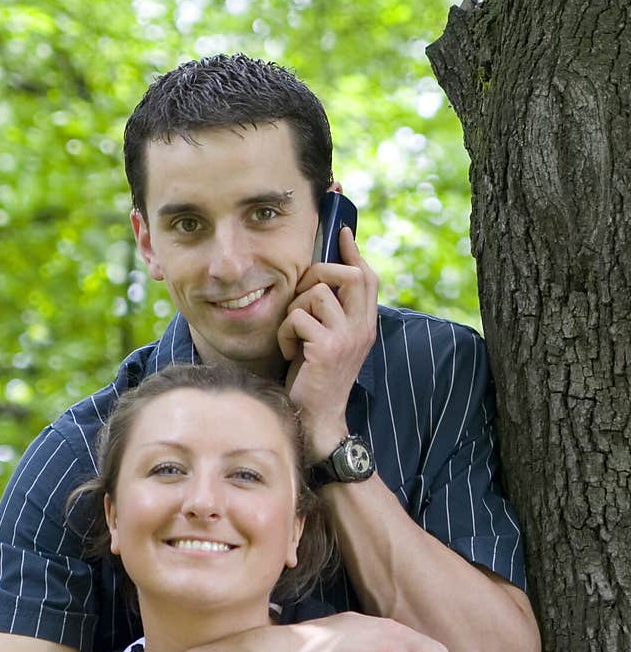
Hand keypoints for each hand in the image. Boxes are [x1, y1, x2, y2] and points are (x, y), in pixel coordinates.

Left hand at [278, 226, 377, 459]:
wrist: (317, 420)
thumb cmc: (314, 378)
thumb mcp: (328, 340)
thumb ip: (330, 313)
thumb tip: (316, 279)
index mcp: (365, 325)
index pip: (368, 277)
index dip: (354, 252)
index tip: (341, 232)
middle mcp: (362, 329)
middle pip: (349, 274)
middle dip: (317, 274)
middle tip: (299, 294)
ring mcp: (347, 338)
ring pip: (316, 292)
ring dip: (294, 308)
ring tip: (292, 333)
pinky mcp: (326, 349)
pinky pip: (297, 318)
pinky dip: (284, 332)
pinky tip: (287, 351)